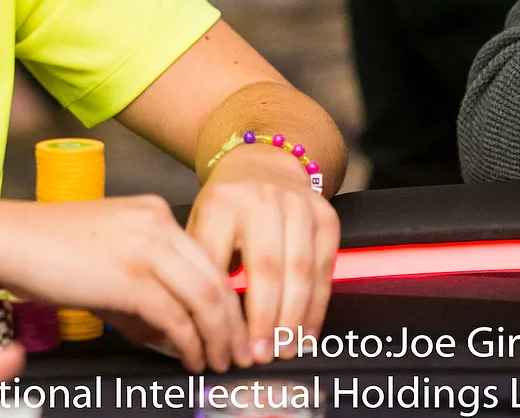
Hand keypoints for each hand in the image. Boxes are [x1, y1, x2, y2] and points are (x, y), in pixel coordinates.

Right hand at [0, 196, 250, 371]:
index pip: (208, 259)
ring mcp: (144, 249)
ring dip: (217, 340)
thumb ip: (142, 283)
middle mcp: (156, 223)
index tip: (235, 327)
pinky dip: (189, 344)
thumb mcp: (107, 251)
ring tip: (217, 363)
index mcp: (152, 212)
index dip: (228, 299)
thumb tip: (168, 329)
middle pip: (215, 281)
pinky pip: (176, 318)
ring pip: (205, 301)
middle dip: (234, 325)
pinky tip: (189, 359)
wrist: (5, 239)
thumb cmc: (45, 246)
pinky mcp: (129, 279)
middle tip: (239, 353)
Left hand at [186, 146, 339, 362]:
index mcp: (220, 203)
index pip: (217, 260)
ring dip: (293, 318)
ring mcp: (297, 206)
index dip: (219, 305)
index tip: (218, 341)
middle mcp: (260, 199)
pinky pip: (324, 270)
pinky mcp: (326, 217)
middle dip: (263, 318)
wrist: (264, 163)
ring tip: (283, 351)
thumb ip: (198, 263)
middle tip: (257, 355)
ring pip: (300, 271)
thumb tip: (193, 322)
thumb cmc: (226, 205)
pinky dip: (316, 307)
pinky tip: (305, 333)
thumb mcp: (199, 222)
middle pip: (265, 268)